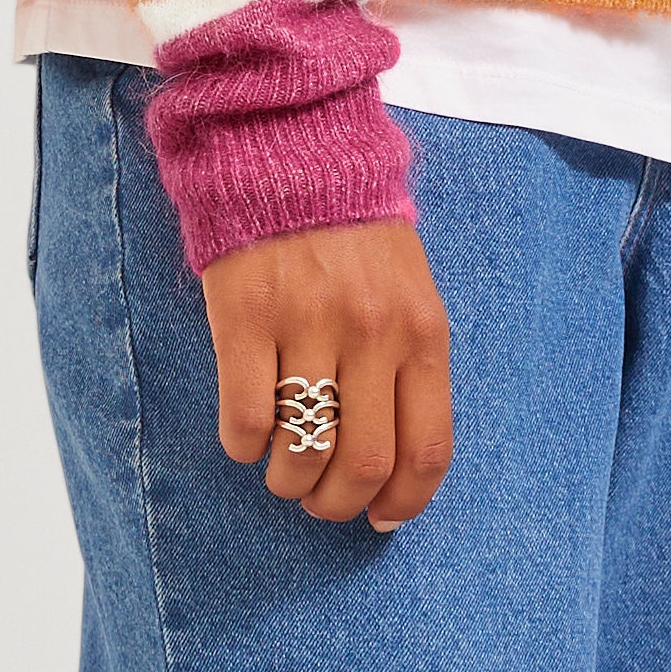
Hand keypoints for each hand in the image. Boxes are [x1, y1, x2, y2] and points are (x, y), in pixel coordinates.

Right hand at [199, 221, 454, 529]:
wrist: (293, 153)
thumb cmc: (355, 237)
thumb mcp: (410, 295)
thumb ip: (409, 369)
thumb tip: (394, 470)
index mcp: (422, 333)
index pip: (426, 450)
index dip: (402, 503)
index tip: (378, 518)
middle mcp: (372, 333)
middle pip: (362, 464)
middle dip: (337, 504)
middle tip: (318, 501)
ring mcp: (308, 324)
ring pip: (302, 450)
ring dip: (288, 482)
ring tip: (282, 473)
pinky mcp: (245, 316)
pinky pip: (247, 418)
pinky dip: (244, 447)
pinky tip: (246, 436)